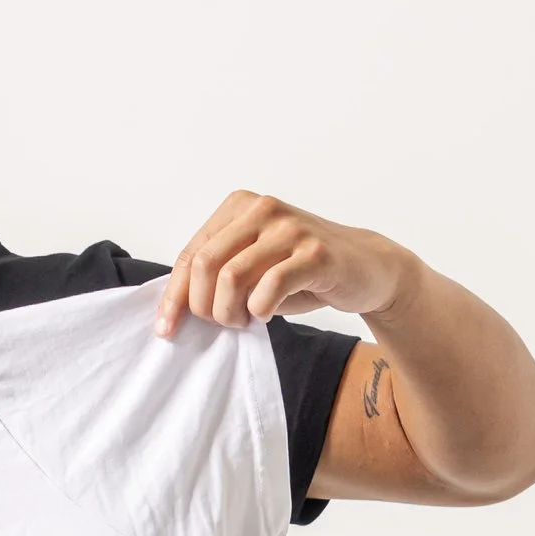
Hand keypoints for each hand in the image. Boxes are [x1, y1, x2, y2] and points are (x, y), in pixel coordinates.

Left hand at [158, 192, 421, 334]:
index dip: (174, 296)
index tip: (167, 330)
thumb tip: (175, 305)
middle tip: (223, 323)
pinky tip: (266, 313)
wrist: (367, 268)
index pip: (191, 254)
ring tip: (244, 319)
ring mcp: (290, 228)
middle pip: (205, 265)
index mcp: (240, 206)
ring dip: (230, 312)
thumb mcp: (253, 266)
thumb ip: (218, 273)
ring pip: (230, 278)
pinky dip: (259, 310)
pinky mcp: (315, 253)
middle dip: (203, 307)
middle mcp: (263, 209)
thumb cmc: (302, 272)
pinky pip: (268, 288)